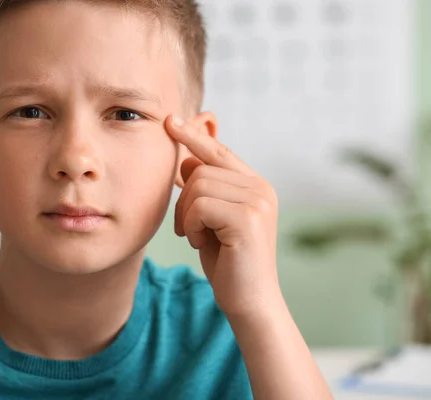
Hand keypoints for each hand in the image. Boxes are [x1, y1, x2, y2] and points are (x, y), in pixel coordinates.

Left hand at [165, 114, 279, 317]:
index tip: (170, 121)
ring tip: (197, 237)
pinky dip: (189, 225)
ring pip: (197, 185)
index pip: (219, 151)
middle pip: (201, 168)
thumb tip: (186, 159)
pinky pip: (199, 205)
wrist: (248, 301)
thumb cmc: (227, 261)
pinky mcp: (248, 218)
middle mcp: (261, 188)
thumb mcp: (211, 220)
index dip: (194, 136)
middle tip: (187, 228)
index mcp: (255, 185)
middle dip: (183, 199)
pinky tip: (200, 243)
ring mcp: (257, 201)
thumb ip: (204, 188)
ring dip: (186, 215)